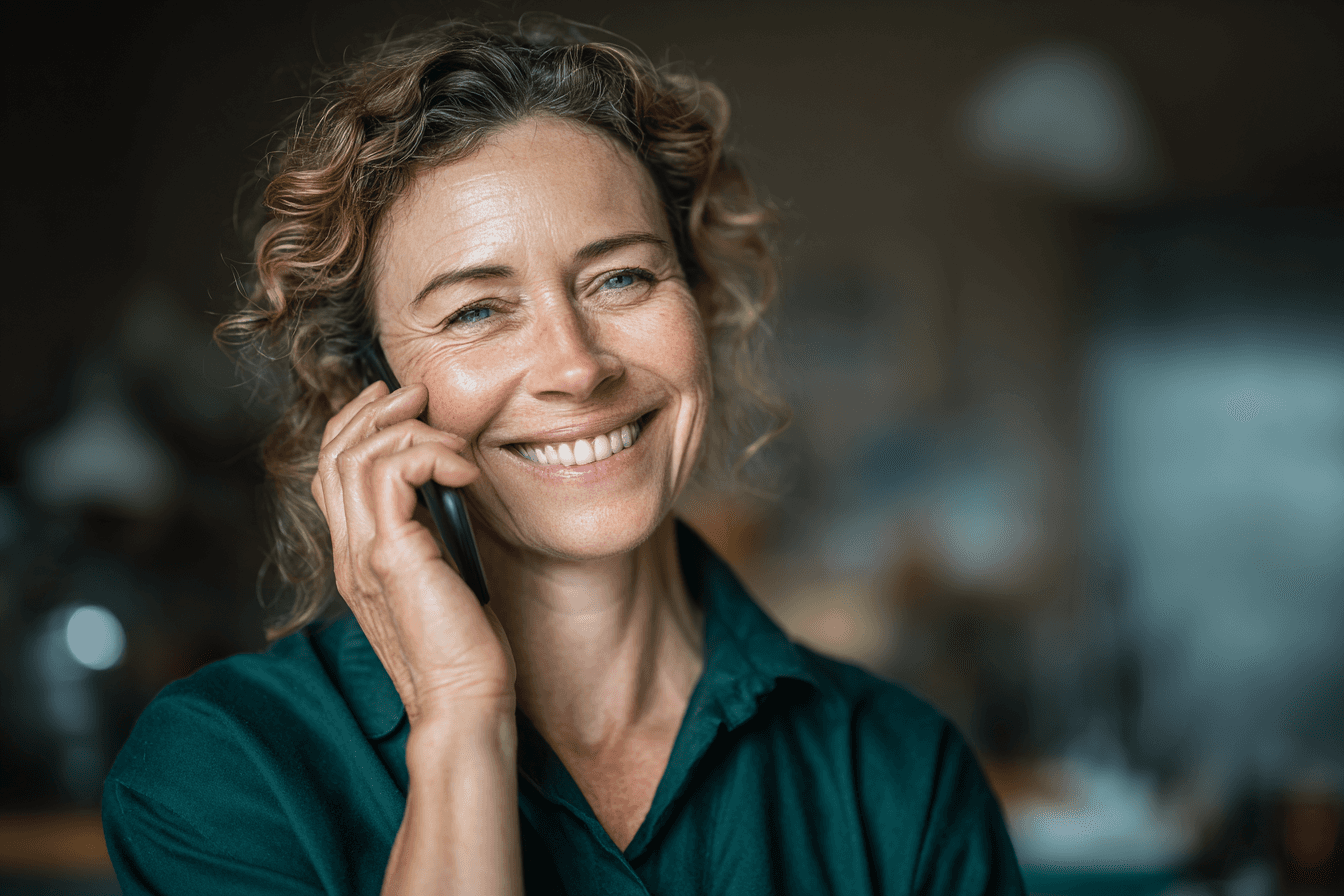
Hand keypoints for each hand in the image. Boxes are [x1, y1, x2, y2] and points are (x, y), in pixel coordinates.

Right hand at [312, 381, 514, 724]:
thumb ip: (432, 536)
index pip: (331, 471)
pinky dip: (430, 454)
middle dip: (375, 411)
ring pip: (357, 456)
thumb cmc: (465, 649)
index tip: (394, 401)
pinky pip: (392, 473)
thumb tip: (450, 488)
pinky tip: (464, 471)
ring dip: (409, 430)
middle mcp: (349, 552)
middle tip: (417, 393)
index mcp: (357, 557)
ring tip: (453, 440)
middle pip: (334, 453)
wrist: (462, 703)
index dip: (355, 425)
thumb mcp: (444, 578)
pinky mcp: (390, 556)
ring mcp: (363, 554)